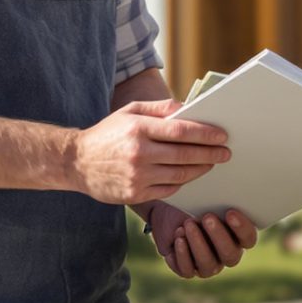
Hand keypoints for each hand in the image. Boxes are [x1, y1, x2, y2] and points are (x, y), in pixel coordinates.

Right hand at [70, 99, 229, 204]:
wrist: (76, 162)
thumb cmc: (107, 134)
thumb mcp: (129, 112)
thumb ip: (159, 108)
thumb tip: (188, 108)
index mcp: (138, 129)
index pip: (181, 130)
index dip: (206, 133)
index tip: (222, 135)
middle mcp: (139, 153)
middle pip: (185, 154)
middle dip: (210, 153)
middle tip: (225, 152)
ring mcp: (138, 176)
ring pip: (180, 174)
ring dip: (201, 169)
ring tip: (212, 163)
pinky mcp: (135, 194)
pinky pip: (168, 189)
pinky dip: (183, 182)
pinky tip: (190, 174)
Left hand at [139, 203, 259, 278]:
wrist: (167, 212)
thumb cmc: (193, 201)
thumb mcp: (207, 196)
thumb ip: (221, 197)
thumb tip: (228, 177)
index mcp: (238, 236)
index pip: (248, 238)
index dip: (242, 228)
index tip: (230, 212)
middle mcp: (226, 253)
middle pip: (230, 254)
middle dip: (218, 236)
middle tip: (206, 217)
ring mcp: (208, 264)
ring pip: (208, 264)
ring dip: (198, 244)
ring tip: (187, 224)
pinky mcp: (188, 269)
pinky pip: (188, 270)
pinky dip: (182, 254)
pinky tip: (178, 237)